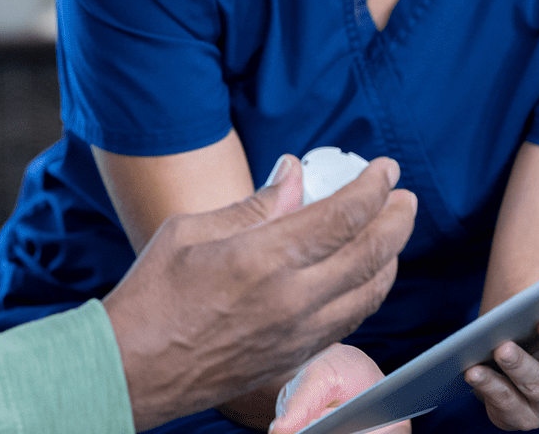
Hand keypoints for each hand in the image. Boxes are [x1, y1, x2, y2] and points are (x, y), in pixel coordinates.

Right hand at [103, 154, 416, 431]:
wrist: (135, 368)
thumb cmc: (153, 294)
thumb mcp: (191, 230)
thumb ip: (253, 204)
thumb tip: (294, 175)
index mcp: (264, 258)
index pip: (343, 216)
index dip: (372, 188)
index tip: (385, 168)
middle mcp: (292, 299)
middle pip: (370, 255)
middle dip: (396, 219)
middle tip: (403, 195)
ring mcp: (298, 334)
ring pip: (370, 293)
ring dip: (390, 257)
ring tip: (392, 230)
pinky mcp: (295, 357)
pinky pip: (350, 320)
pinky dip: (368, 291)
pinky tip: (364, 274)